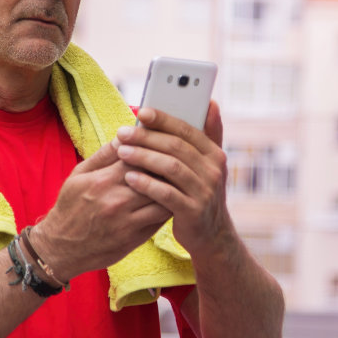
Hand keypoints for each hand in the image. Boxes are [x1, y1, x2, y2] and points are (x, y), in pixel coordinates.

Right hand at [31, 139, 171, 281]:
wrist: (61, 247)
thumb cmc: (70, 207)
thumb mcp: (79, 175)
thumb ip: (103, 155)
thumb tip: (124, 136)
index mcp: (103, 181)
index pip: (138, 157)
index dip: (152, 149)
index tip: (159, 145)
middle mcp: (117, 201)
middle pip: (154, 178)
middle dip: (166, 168)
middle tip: (175, 161)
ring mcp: (127, 222)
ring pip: (163, 200)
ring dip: (171, 189)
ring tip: (175, 181)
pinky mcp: (134, 239)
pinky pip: (160, 221)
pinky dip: (167, 209)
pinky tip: (169, 200)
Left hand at [114, 101, 231, 255]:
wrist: (211, 235)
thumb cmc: (199, 192)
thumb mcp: (207, 164)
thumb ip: (207, 134)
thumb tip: (210, 102)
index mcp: (214, 153)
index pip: (187, 129)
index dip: (163, 119)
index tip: (140, 112)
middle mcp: (214, 170)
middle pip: (176, 146)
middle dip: (146, 137)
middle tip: (123, 132)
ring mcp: (205, 191)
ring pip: (171, 167)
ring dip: (144, 157)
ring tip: (122, 152)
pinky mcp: (194, 211)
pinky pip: (166, 194)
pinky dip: (147, 184)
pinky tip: (130, 177)